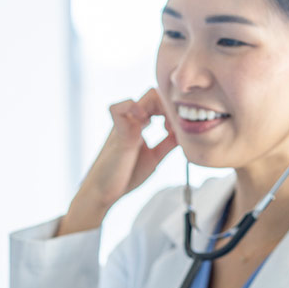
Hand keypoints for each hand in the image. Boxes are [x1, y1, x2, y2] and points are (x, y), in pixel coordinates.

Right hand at [58, 88, 177, 235]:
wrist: (104, 192)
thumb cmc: (125, 175)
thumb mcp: (154, 157)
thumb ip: (167, 144)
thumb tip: (184, 133)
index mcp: (140, 125)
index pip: (160, 102)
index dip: (173, 111)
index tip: (177, 130)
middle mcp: (132, 121)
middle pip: (156, 95)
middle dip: (172, 108)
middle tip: (174, 128)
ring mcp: (125, 125)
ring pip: (146, 98)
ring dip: (162, 108)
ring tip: (166, 128)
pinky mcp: (117, 134)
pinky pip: (118, 109)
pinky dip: (132, 107)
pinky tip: (147, 122)